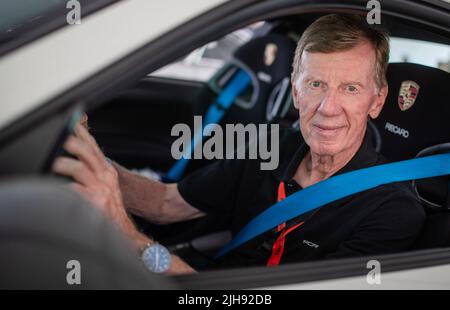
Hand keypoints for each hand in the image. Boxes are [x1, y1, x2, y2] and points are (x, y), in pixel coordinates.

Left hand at [52, 122, 148, 248]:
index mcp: (108, 172)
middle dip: (74, 142)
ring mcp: (100, 189)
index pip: (94, 147)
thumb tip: (80, 160)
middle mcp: (105, 178)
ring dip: (65, 164)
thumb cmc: (112, 210)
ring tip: (55, 163)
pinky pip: (74, 190)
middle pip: (89, 152)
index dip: (83, 134)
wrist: (124, 230)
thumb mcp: (108, 186)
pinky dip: (64, 188)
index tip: (73, 123)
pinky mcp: (94, 202)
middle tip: (62, 138)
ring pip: (80, 168)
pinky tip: (58, 188)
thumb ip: (95, 172)